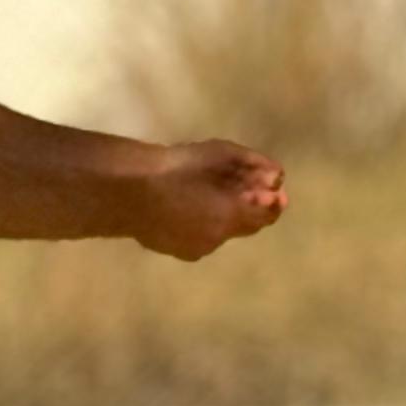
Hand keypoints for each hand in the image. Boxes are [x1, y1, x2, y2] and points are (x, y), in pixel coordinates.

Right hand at [131, 140, 287, 260]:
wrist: (126, 191)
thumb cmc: (174, 166)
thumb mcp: (218, 153)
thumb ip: (252, 164)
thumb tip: (279, 176)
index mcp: (230, 213)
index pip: (266, 214)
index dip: (273, 203)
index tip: (275, 192)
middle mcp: (219, 237)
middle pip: (248, 225)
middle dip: (251, 209)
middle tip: (247, 191)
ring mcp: (199, 248)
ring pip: (225, 232)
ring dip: (226, 216)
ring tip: (211, 195)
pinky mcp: (183, 252)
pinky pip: (205, 238)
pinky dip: (206, 224)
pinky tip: (191, 209)